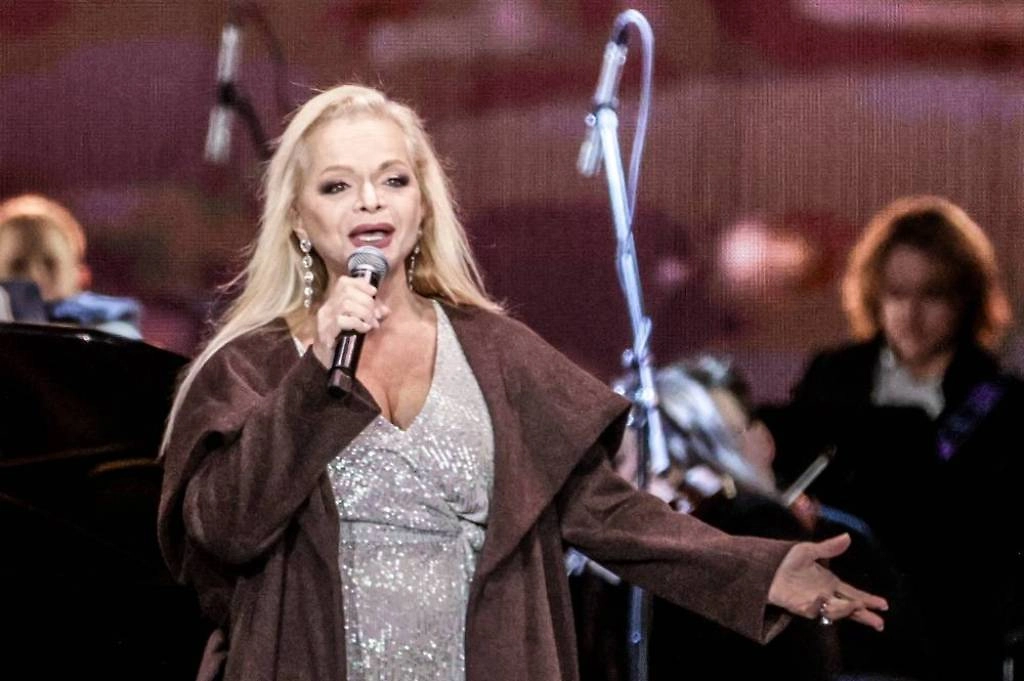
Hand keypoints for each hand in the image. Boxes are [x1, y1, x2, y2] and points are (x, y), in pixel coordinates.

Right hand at [311, 275, 389, 366]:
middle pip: (347, 292)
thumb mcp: (357, 323)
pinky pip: (342, 320)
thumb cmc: (343, 340)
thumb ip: (371, 314)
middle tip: (375, 316)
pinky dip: (358, 322)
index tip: (373, 292)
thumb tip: (385, 311)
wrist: (325, 361)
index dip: (361, 284)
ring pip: (346, 304)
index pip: (344, 282)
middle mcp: (327, 308)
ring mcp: (325, 319)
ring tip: (370, 323)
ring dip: (364, 312)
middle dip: (367, 301)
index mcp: (333, 302)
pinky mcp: (326, 332)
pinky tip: (364, 329)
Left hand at [767, 533, 887, 630]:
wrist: (764, 566)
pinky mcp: (799, 606)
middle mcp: (825, 594)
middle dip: (864, 615)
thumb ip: (829, 548)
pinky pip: (813, 611)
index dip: (868, 600)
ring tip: (857, 605)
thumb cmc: (785, 559)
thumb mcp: (809, 550)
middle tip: (879, 623)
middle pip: (849, 608)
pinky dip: (821, 607)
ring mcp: (812, 602)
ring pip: (834, 612)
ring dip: (846, 610)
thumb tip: (847, 537)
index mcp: (829, 582)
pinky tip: (826, 601)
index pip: (853, 594)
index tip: (883, 605)